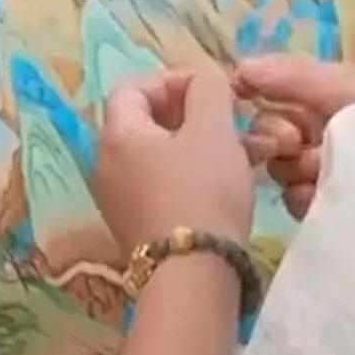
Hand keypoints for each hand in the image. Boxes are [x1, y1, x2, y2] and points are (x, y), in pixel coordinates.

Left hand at [93, 68, 255, 256]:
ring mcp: (119, 201)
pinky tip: (231, 183)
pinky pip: (165, 186)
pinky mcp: (139, 228)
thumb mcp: (212, 129)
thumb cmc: (201, 192)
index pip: (133, 88)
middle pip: (147, 123)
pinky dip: (195, 175)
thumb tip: (203, 79)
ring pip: (162, 156)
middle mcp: (107, 165)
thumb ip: (208, 90)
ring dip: (202, 146)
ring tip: (246, 152)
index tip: (213, 89)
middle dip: (194, 115)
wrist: (193, 276)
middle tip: (233, 120)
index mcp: (116, 135)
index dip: (173, 80)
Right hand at [232, 55, 354, 219]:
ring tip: (327, 169)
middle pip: (262, 134)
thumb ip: (294, 75)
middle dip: (274, 133)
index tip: (247, 94)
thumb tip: (238, 69)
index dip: (255, 96)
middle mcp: (312, 139)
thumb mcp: (347, 87)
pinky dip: (304, 196)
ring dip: (295, 167)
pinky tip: (325, 194)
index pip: (265, 96)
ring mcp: (317, 179)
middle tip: (295, 140)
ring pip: (275, 169)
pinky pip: (291, 200)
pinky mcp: (323, 214)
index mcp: (317, 104)